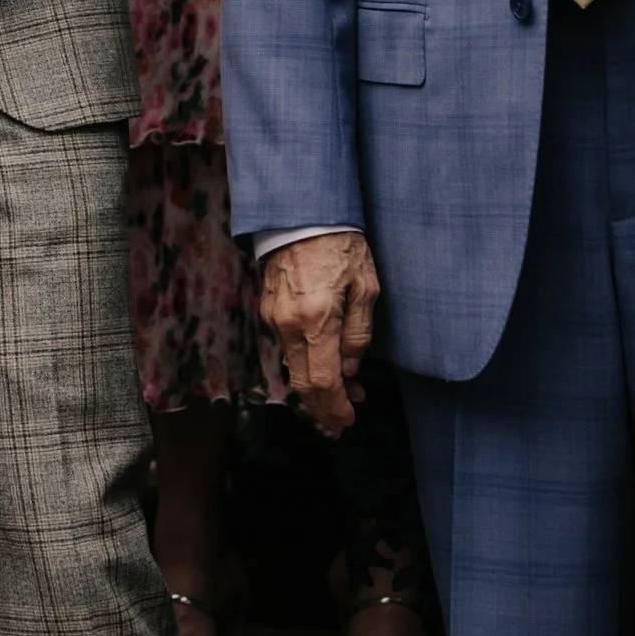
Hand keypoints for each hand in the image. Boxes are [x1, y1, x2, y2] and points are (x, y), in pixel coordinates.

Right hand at [257, 229, 381, 433]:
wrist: (302, 214)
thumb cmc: (341, 246)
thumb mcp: (365, 288)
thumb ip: (358, 334)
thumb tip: (348, 370)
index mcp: (317, 321)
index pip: (323, 383)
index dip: (335, 409)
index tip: (348, 421)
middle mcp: (288, 325)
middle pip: (302, 383)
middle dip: (323, 408)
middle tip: (341, 421)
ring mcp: (274, 318)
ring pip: (293, 367)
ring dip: (316, 386)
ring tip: (343, 391)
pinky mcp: (268, 310)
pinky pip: (287, 346)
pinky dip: (305, 362)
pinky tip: (324, 362)